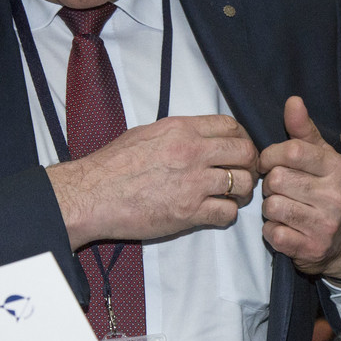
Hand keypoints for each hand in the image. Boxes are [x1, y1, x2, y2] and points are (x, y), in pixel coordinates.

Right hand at [48, 115, 258, 248]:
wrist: (91, 195)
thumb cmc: (112, 165)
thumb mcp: (146, 133)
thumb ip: (178, 132)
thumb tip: (199, 135)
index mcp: (182, 129)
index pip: (231, 126)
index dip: (242, 138)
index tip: (239, 150)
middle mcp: (192, 152)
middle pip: (245, 152)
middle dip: (249, 164)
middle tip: (243, 174)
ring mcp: (193, 183)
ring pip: (242, 183)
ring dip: (241, 191)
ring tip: (231, 196)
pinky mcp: (189, 212)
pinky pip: (227, 213)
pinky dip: (227, 214)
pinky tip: (215, 212)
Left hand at [259, 96, 340, 277]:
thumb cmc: (326, 190)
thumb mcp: (321, 158)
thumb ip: (303, 130)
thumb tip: (293, 101)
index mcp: (335, 168)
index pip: (292, 152)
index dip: (270, 156)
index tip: (268, 162)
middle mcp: (334, 196)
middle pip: (276, 180)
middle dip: (270, 185)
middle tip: (281, 190)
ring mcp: (324, 224)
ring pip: (271, 206)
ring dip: (270, 207)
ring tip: (284, 207)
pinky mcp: (310, 248)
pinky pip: (272, 233)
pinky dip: (272, 230)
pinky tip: (285, 227)